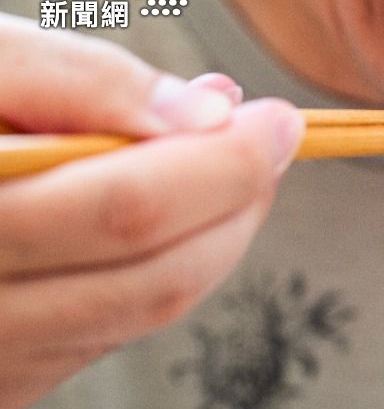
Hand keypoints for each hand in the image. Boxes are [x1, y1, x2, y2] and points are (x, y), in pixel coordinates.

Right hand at [0, 13, 303, 408]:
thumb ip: (82, 79)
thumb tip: (209, 112)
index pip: (125, 211)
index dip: (221, 167)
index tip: (276, 119)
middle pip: (152, 278)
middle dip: (235, 205)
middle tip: (268, 141)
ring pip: (143, 312)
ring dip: (211, 239)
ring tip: (221, 166)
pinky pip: (111, 330)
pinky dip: (158, 268)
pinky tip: (161, 214)